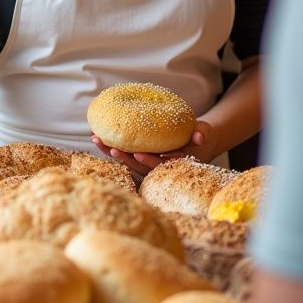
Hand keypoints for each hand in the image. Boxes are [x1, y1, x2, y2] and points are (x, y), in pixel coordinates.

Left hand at [92, 120, 220, 174]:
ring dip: (112, 153)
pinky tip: (97, 138)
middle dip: (125, 159)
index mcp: (174, 165)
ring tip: (97, 140)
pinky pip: (123, 155)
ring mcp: (147, 165)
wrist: (194, 142)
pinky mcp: (139, 159)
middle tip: (113, 149)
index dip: (149, 161)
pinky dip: (110, 148)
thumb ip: (203, 133)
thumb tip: (200, 136)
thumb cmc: (197, 137)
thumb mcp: (204, 133)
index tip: (138, 154)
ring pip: (127, 163)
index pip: (160, 166)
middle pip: (139, 167)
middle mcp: (158, 169)